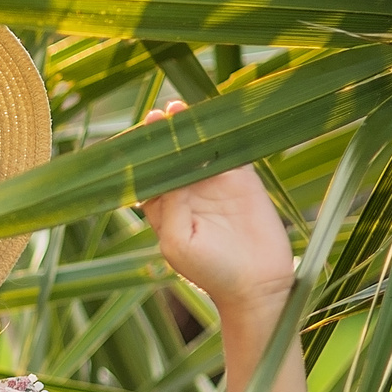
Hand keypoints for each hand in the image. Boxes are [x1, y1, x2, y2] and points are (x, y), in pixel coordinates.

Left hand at [136, 101, 295, 315]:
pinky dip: (222, 133)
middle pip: (170, 155)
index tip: (135, 140)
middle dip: (161, 136)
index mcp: (164, 208)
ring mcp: (215, 183)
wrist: (257, 284)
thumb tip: (167, 169)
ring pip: (198, 148)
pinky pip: (230, 150)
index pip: (148, 175)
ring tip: (177, 108)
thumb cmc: (210, 270)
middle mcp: (188, 191)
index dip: (141, 157)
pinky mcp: (242, 179)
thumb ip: (168, 205)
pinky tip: (213, 117)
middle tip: (155, 116)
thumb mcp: (176, 241)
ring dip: (188, 129)